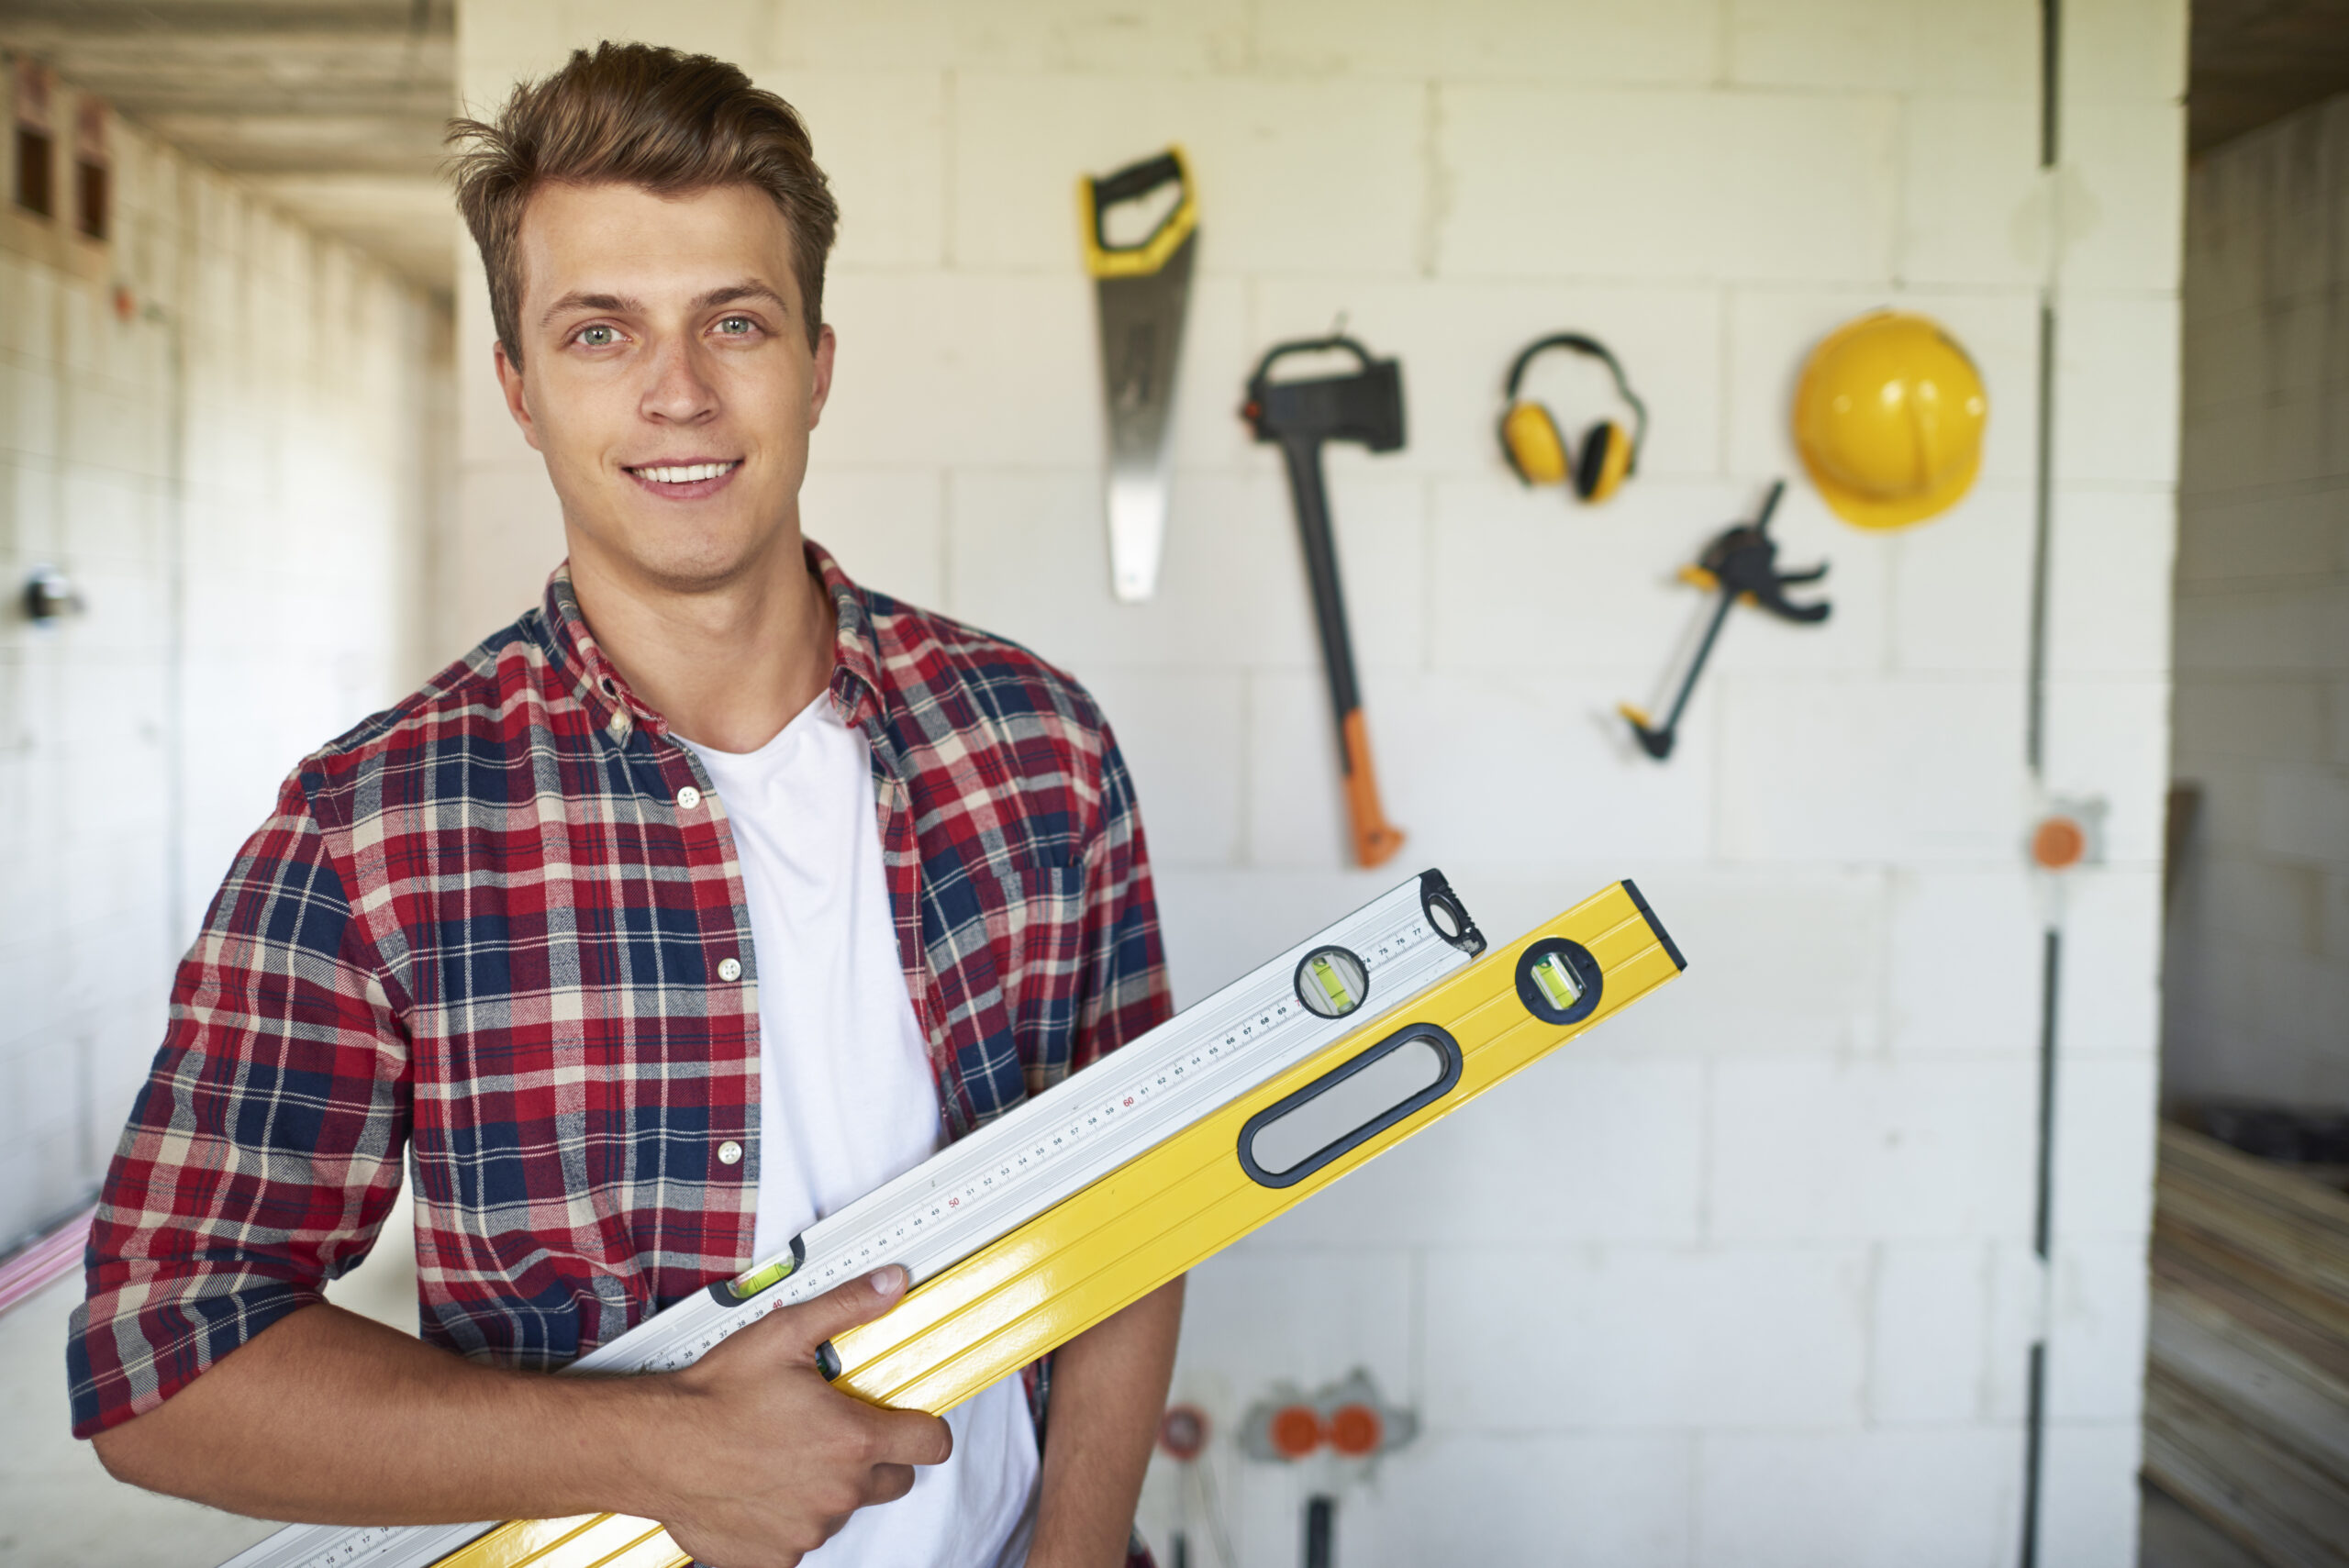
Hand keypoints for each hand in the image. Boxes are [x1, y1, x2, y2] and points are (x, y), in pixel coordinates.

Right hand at [645, 1266, 951, 1567]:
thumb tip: (891, 1284)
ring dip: (827, 1487)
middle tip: (831, 1432)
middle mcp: (838, 1493)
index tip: (907, 1421)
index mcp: (853, 1440)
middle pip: (893, 1480)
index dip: (924, 1429)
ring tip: (782, 1454)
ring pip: (843, 1508)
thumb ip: (847, 1308)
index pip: (930, 1445)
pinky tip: (759, 1486)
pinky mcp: (776, 1558)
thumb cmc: (714, 1396)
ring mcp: (808, 1530)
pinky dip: (788, 1517)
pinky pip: (800, 1539)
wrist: (652, 1449)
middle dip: (874, 1457)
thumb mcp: (785, 1334)